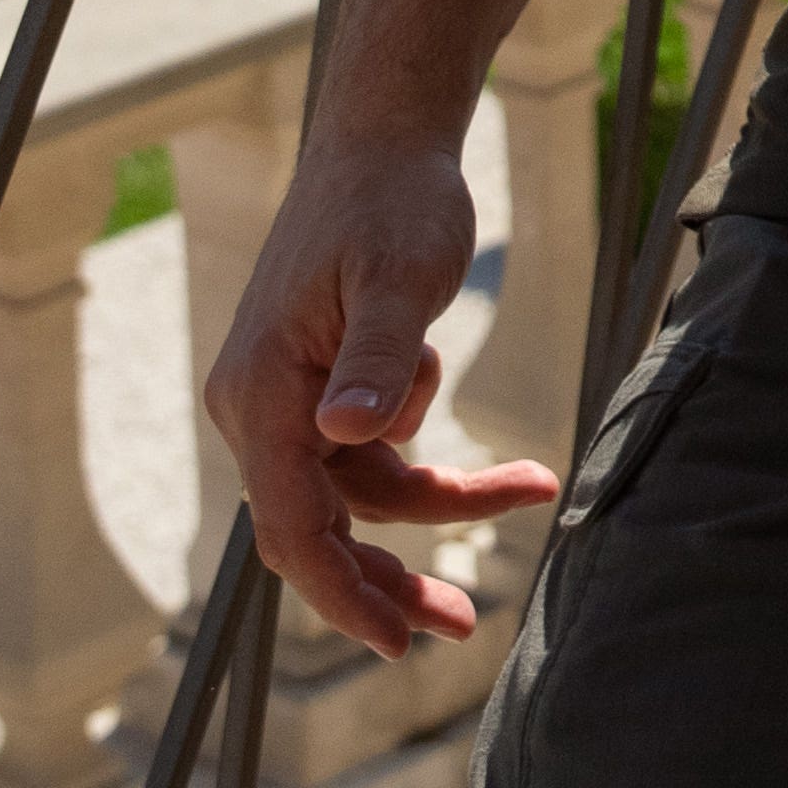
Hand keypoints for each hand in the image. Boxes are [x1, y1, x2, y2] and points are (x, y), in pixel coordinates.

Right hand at [197, 133, 559, 658]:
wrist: (387, 144)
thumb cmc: (390, 203)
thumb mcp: (398, 278)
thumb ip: (377, 359)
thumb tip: (344, 435)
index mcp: (261, 393)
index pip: (290, 525)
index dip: (339, 593)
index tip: (393, 643)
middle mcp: (260, 407)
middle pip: (319, 526)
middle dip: (386, 579)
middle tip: (459, 628)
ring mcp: (291, 402)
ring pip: (359, 493)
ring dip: (436, 511)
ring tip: (526, 496)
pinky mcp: (325, 390)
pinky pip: (374, 455)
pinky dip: (431, 465)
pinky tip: (496, 446)